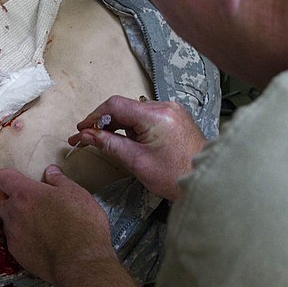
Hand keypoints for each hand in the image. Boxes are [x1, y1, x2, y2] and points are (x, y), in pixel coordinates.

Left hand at [0, 165, 115, 284]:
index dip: (9, 177)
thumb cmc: (81, 223)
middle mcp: (13, 214)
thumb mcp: (76, 193)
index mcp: (25, 194)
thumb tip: (50, 171)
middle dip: (8, 198)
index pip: (2, 177)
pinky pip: (14, 241)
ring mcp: (13, 236)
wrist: (81, 262)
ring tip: (39, 224)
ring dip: (17, 219)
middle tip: (29, 201)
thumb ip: (59, 180)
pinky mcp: (18, 255)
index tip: (21, 180)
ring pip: (7, 222)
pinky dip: (24, 238)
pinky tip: (42, 242)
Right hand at [69, 95, 205, 200]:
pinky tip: (124, 140)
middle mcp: (164, 106)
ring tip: (104, 141)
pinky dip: (131, 126)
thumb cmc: (175, 176)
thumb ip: (110, 145)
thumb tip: (86, 135)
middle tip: (86, 138)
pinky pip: (145, 116)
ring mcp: (171, 110)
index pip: (115, 105)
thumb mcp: (137, 162)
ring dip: (117, 124)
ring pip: (133, 111)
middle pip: (124, 107)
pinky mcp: (174, 116)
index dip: (94, 116)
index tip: (81, 131)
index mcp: (156, 115)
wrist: (206, 181)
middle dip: (103, 122)